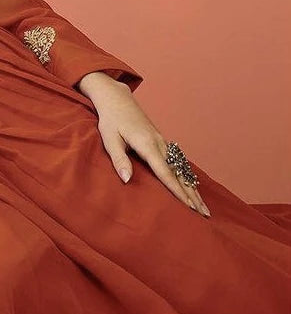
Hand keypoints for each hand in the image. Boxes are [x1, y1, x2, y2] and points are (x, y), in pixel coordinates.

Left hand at [77, 72, 209, 217]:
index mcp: (147, 144)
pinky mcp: (161, 141)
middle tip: (204, 214)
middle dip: (192, 194)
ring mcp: (163, 142)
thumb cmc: (111, 120)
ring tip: (202, 206)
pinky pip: (178, 162)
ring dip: (192, 187)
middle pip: (179, 173)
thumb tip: (127, 180)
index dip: (177, 191)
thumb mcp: (110, 139)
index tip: (188, 206)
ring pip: (181, 168)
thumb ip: (119, 160)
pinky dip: (187, 176)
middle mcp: (160, 144)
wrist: (117, 99)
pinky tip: (192, 187)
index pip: (165, 172)